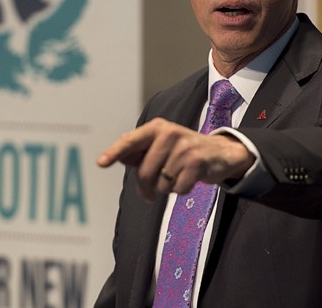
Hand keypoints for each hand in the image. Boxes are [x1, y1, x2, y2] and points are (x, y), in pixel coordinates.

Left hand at [97, 118, 254, 199]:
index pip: (130, 141)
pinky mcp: (197, 162)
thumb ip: (140, 153)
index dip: (114, 152)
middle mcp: (169, 134)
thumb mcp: (161, 146)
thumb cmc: (183, 151)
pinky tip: (188, 179)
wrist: (220, 152)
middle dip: (146, 188)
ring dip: (167, 188)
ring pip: (161, 184)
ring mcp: (184, 147)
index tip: (101, 162)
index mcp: (156, 128)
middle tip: (149, 193)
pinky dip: (181, 190)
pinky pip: (178, 189)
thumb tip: (120, 158)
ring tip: (176, 177)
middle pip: (144, 172)